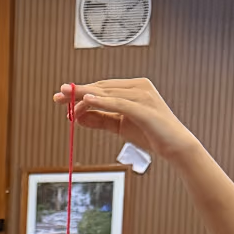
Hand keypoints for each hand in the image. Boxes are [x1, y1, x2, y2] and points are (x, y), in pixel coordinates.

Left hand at [54, 77, 194, 161]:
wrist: (174, 146)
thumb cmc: (150, 134)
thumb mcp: (120, 126)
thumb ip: (100, 119)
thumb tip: (78, 117)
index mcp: (133, 87)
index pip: (102, 87)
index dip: (81, 91)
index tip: (62, 96)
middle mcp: (138, 86)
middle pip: (102, 87)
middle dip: (78, 92)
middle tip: (58, 95)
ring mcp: (142, 95)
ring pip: (108, 93)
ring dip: (86, 98)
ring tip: (68, 102)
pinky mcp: (144, 108)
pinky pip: (119, 103)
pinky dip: (103, 101)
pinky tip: (88, 100)